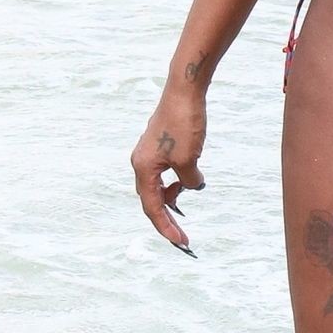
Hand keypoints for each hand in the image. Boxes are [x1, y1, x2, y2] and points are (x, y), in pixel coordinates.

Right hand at [130, 92, 206, 254]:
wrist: (184, 90)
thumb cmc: (184, 123)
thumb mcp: (190, 160)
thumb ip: (189, 181)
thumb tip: (192, 186)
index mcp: (143, 168)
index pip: (152, 207)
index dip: (166, 227)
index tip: (181, 242)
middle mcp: (141, 161)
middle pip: (151, 199)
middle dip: (167, 218)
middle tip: (183, 236)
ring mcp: (149, 152)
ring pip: (158, 185)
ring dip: (172, 197)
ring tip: (186, 204)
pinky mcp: (159, 144)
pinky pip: (164, 171)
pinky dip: (175, 180)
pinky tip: (188, 180)